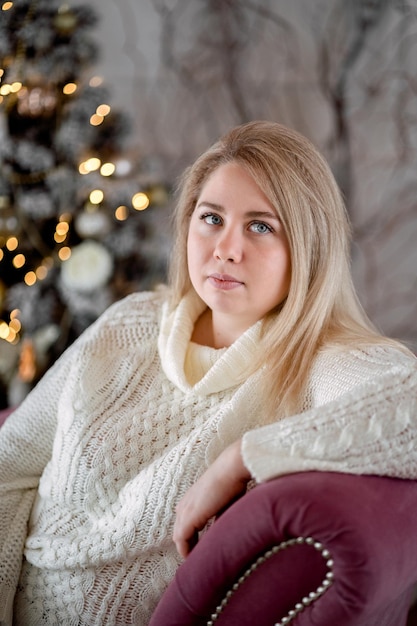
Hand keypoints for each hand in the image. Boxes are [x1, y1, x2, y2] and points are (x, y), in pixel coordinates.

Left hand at [173, 439, 250, 557]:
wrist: (232, 469)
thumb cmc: (233, 482)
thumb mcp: (224, 503)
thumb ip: (219, 517)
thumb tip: (221, 531)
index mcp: (191, 499)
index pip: (185, 524)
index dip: (191, 539)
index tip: (201, 550)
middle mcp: (184, 504)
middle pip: (179, 531)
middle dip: (187, 546)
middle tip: (199, 559)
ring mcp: (185, 510)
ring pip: (179, 536)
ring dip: (187, 549)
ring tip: (198, 561)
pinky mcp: (189, 517)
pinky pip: (181, 539)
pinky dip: (186, 550)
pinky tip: (194, 557)